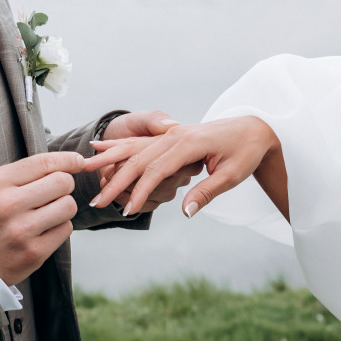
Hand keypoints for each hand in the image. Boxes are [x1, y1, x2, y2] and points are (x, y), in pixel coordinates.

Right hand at [0, 152, 82, 284]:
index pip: (44, 163)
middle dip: (65, 184)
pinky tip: (43, 230)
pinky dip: (59, 227)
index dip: (68, 160)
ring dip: (63, 207)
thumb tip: (67, 164)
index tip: (78, 162)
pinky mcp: (34, 252)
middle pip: (62, 182)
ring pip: (68, 206)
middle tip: (54, 192)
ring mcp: (22, 230)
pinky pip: (65, 229)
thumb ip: (23, 174)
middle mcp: (8, 204)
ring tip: (47, 212)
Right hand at [83, 116, 282, 217]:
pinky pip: (139, 141)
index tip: (126, 211)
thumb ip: (206, 193)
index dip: (140, 192)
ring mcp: (170, 134)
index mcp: (189, 144)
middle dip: (116, 182)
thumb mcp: (232, 176)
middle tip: (97, 202)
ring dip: (109, 159)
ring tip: (85, 168)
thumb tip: (185, 213)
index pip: (156, 170)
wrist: (254, 128)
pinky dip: (118, 145)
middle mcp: (175, 136)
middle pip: (138, 160)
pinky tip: (99, 146)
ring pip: (133, 147)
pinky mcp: (169, 135)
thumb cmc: (246, 152)